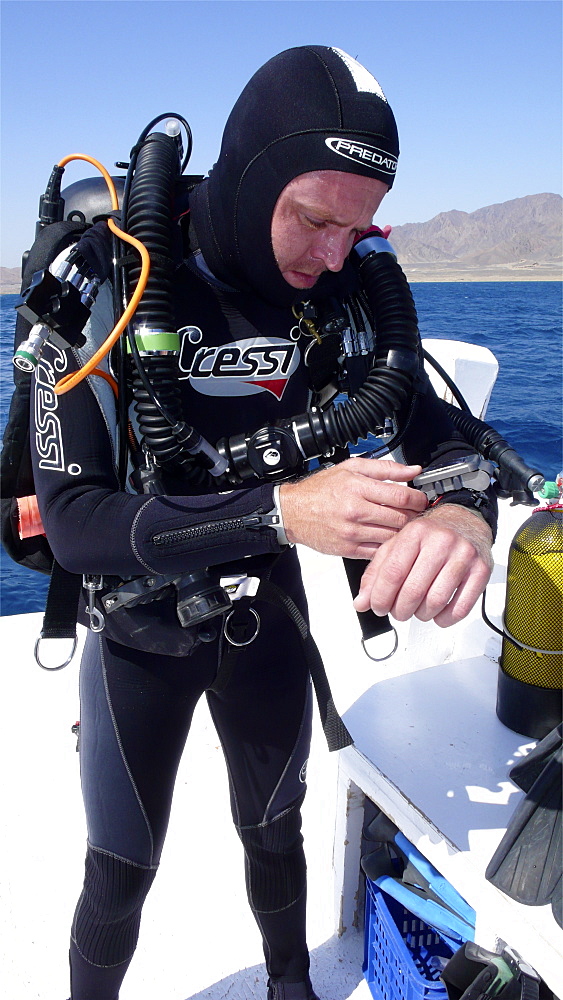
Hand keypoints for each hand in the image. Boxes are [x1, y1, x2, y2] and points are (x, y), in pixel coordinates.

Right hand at [279, 458, 426, 557]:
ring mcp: (352, 533)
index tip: (421, 499)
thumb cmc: (320, 489)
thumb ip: (385, 468)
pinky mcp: (348, 550)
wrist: (293, 512)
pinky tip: (388, 537)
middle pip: (401, 518)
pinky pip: (378, 551)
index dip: (418, 498)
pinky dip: (388, 546)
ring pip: (392, 536)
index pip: (401, 496)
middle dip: (414, 516)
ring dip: (404, 532)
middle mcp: (355, 511)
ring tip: (403, 524)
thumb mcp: (351, 468)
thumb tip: (413, 469)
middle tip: (417, 513)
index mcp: (358, 488)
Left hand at [353, 503, 493, 627]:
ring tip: (417, 610)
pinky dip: (445, 619)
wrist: (465, 520)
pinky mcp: (481, 570)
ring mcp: (463, 556)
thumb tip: (361, 602)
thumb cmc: (429, 536)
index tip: (377, 607)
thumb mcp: (397, 546)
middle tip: (397, 612)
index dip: (381, 597)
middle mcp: (441, 542)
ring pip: (435, 602)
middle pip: (413, 591)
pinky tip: (437, 614)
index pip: (393, 573)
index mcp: (415, 533)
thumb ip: (376, 573)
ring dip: (421, 615)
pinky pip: (460, 608)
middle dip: (400, 611)